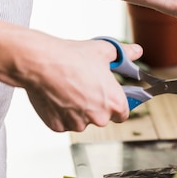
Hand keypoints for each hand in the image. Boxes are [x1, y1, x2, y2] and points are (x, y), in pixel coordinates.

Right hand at [21, 35, 141, 131]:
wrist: (40, 62)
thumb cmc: (72, 57)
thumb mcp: (104, 51)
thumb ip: (125, 54)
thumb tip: (136, 51)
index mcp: (116, 103)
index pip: (123, 114)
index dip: (116, 105)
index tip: (109, 97)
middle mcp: (99, 118)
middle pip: (101, 118)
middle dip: (95, 106)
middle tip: (85, 88)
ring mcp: (78, 124)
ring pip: (81, 121)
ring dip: (77, 110)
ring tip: (68, 89)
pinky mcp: (58, 126)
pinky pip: (63, 122)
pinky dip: (60, 113)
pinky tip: (57, 96)